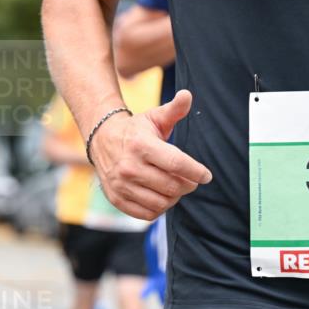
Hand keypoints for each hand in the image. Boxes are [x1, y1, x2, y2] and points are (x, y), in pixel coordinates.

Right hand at [88, 90, 212, 220]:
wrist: (101, 141)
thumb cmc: (135, 130)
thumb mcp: (154, 117)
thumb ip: (174, 109)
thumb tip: (187, 95)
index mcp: (141, 145)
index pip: (176, 163)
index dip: (196, 171)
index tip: (206, 176)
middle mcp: (128, 166)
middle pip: (172, 186)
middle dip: (188, 185)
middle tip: (191, 181)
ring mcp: (121, 185)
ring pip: (161, 202)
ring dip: (174, 198)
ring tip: (175, 188)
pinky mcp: (116, 198)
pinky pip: (147, 214)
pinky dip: (159, 208)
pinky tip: (161, 196)